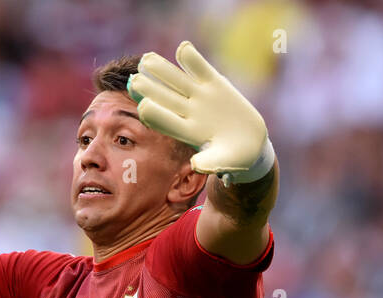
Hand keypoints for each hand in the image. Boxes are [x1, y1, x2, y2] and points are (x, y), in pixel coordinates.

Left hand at [128, 41, 274, 185]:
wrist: (249, 144)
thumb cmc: (234, 159)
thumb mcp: (224, 162)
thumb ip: (210, 163)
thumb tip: (196, 164)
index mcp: (187, 132)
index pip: (166, 122)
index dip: (154, 114)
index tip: (143, 106)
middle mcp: (188, 112)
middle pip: (165, 98)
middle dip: (149, 89)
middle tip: (133, 80)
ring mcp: (200, 96)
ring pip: (177, 80)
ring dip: (161, 69)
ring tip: (146, 59)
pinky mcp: (214, 84)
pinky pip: (200, 68)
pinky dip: (192, 59)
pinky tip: (183, 48)